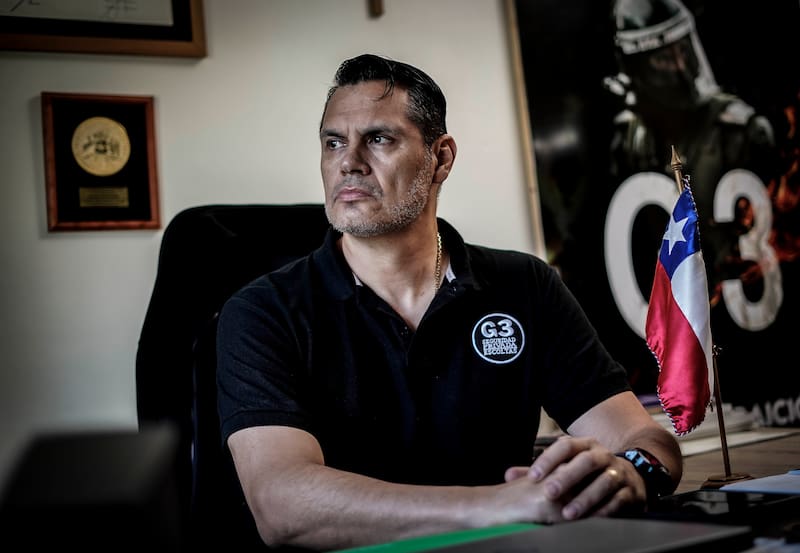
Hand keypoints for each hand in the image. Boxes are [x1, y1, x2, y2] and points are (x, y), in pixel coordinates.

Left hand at [513, 436, 646, 519]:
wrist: (630, 476)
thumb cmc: (588, 473)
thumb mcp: (565, 466)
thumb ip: (539, 471)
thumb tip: (508, 475)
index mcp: (584, 445)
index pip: (565, 446)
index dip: (548, 459)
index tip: (532, 476)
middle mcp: (602, 455)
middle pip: (585, 461)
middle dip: (566, 476)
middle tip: (549, 492)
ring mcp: (618, 472)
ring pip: (604, 481)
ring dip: (585, 497)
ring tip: (567, 513)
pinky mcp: (630, 491)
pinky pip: (619, 500)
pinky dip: (605, 510)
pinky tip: (592, 519)